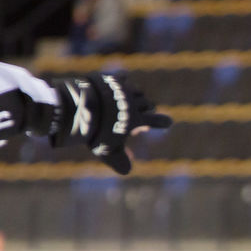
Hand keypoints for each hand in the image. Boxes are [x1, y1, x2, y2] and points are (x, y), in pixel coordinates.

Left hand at [47, 73, 171, 174]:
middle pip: (147, 103)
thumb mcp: (107, 150)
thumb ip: (119, 160)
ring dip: (136, 95)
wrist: (81, 106)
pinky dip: (124, 81)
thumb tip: (127, 171)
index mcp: (137, 119)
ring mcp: (123, 89)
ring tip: (132, 98)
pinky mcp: (112, 79)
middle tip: (145, 113)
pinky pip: (123, 78)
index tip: (168, 122)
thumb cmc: (96, 131)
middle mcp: (134, 103)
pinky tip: (122, 82)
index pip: (157, 120)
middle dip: (147, 108)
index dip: (163, 122)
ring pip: (137, 90)